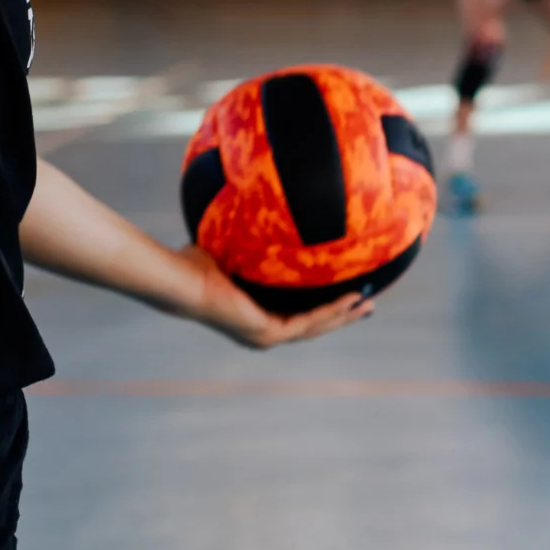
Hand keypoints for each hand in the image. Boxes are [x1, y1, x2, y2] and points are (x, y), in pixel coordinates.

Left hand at [170, 243, 375, 349]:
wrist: (181, 280)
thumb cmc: (196, 265)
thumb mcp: (234, 253)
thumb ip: (252, 245)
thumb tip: (260, 214)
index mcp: (255, 317)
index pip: (297, 315)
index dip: (324, 307)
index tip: (348, 295)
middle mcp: (262, 332)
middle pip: (313, 326)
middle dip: (342, 315)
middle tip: (368, 305)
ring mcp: (265, 336)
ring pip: (315, 327)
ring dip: (343, 316)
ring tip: (367, 304)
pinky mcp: (267, 332)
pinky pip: (307, 322)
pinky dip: (330, 311)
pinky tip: (349, 300)